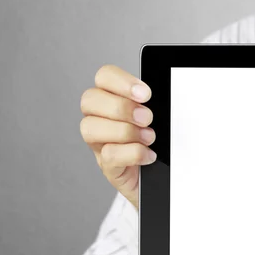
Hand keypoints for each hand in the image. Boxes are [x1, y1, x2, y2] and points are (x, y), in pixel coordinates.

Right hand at [80, 65, 155, 209]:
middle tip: (147, 118)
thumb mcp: (159, 118)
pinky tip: (149, 154)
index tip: (146, 94)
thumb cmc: (159, 143)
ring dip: (124, 131)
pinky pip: (108, 155)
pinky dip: (133, 153)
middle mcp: (99, 119)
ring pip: (90, 128)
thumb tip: (165, 98)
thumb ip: (154, 105)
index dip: (121, 82)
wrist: (162, 177)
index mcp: (112, 99)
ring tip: (149, 137)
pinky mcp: (108, 167)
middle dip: (121, 107)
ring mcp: (99, 144)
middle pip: (89, 100)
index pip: (103, 77)